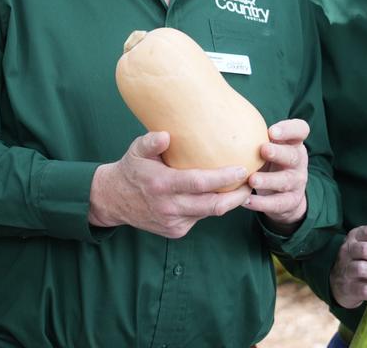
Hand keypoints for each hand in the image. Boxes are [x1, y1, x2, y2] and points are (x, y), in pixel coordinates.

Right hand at [88, 131, 251, 238]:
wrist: (114, 201)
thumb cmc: (131, 169)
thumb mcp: (136, 151)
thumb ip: (151, 142)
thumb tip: (167, 134)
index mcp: (162, 185)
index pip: (199, 183)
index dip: (223, 178)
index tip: (242, 169)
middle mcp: (169, 207)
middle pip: (213, 206)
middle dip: (237, 196)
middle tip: (253, 182)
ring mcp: (173, 222)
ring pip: (209, 213)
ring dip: (228, 202)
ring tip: (243, 188)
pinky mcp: (175, 232)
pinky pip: (199, 219)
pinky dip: (210, 207)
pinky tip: (218, 196)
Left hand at [244, 119, 308, 232]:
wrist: (284, 195)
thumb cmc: (269, 162)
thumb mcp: (266, 147)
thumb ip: (252, 134)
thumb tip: (221, 114)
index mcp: (293, 143)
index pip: (300, 130)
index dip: (289, 129)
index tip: (271, 131)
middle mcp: (298, 161)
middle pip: (293, 155)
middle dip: (278, 152)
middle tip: (263, 150)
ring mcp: (297, 182)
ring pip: (285, 181)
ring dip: (268, 180)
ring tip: (252, 180)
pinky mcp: (291, 201)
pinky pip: (277, 203)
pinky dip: (262, 203)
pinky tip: (246, 201)